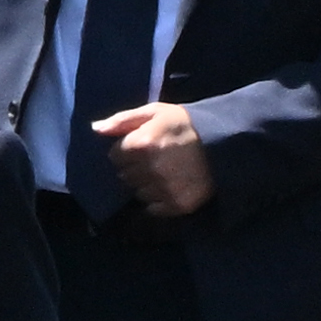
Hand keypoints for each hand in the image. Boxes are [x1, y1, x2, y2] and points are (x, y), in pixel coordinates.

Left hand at [92, 103, 215, 218]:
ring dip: (145, 184)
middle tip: (154, 160)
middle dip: (134, 168)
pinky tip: (170, 186)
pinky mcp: (177, 205)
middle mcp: (149, 169)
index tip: (140, 147)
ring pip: (138, 193)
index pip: (115, 156)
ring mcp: (163, 189)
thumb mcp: (155, 112)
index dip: (126, 151)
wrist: (225, 142)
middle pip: (124, 176)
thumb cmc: (185, 124)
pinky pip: (153, 208)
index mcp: (141, 144)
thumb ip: (123, 120)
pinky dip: (158, 200)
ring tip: (164, 173)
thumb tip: (95, 129)